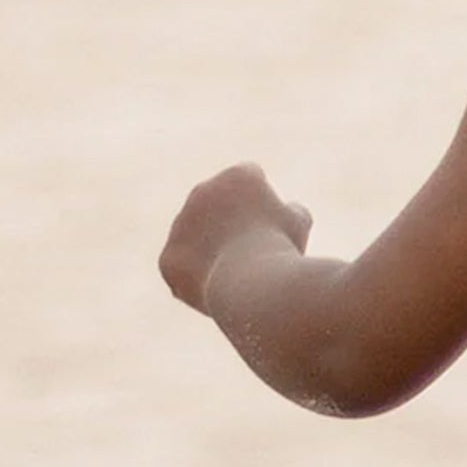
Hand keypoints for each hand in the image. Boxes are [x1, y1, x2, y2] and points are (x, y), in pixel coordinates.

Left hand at [158, 163, 312, 314]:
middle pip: (219, 209)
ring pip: (199, 241)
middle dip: (231, 225)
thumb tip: (290, 210)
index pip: (251, 181)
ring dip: (213, 253)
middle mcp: (203, 191)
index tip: (274, 226)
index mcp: (238, 176)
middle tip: (255, 253)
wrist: (253, 282)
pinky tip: (219, 290)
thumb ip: (293, 212)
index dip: (264, 204)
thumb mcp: (299, 226)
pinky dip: (198, 282)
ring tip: (238, 276)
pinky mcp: (168, 257)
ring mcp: (180, 224)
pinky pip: (183, 271)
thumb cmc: (281, 251)